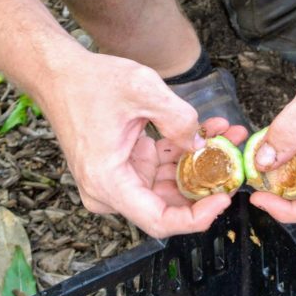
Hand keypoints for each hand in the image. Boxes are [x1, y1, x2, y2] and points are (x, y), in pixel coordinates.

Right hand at [34, 45, 247, 237]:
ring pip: (169, 186)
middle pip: (168, 206)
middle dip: (206, 186)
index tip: (224, 198)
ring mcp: (119, 180)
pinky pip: (162, 169)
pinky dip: (185, 153)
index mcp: (108, 182)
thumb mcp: (142, 90)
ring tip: (229, 137)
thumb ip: (178, 119)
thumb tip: (201, 144)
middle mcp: (111, 190)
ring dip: (200, 165)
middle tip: (235, 164)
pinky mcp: (126, 167)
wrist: (59, 74)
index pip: (159, 221)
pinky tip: (210, 131)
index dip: (196, 217)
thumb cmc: (88, 83)